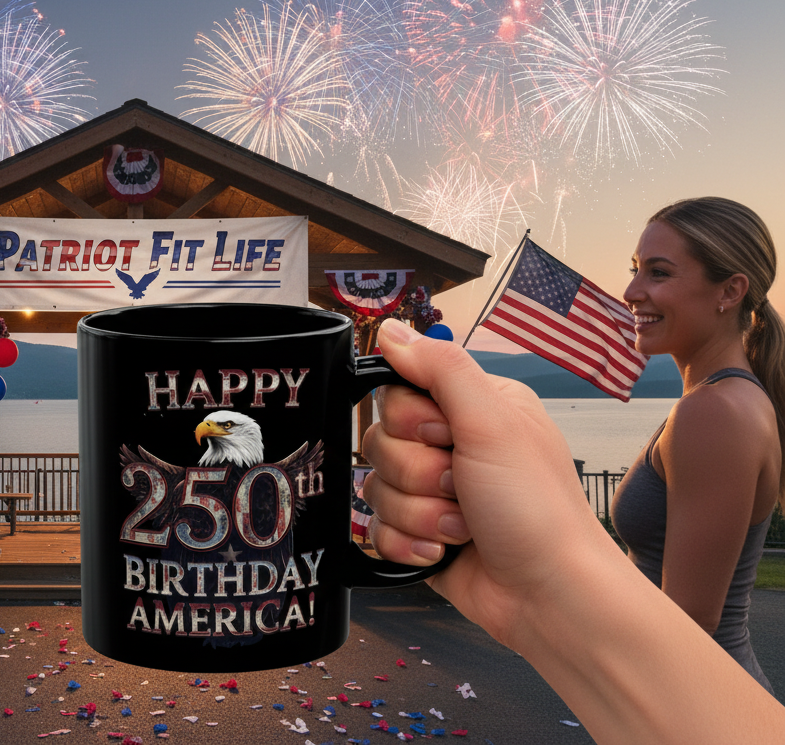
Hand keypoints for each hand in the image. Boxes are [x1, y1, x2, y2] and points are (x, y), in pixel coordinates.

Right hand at [361, 319, 611, 647]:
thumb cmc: (539, 510)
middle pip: (380, 441)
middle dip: (417, 474)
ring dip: (419, 513)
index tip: (447, 436)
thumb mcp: (492, 422)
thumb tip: (391, 331)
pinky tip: (445, 550)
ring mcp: (434, 493)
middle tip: (462, 486)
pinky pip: (377, 529)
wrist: (550, 595)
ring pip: (377, 487)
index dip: (411, 420)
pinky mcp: (421, 533)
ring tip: (464, 526)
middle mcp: (452, 445)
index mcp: (472, 407)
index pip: (397, 392)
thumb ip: (440, 368)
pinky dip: (409, 543)